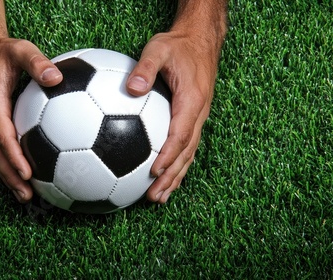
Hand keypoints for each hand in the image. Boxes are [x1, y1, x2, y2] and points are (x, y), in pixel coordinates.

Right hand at [0, 37, 61, 202]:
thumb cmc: (0, 49)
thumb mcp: (19, 49)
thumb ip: (37, 62)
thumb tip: (56, 77)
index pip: (2, 136)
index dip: (14, 156)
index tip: (28, 174)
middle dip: (9, 177)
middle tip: (27, 197)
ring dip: (8, 175)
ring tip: (25, 196)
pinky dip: (8, 162)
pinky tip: (23, 173)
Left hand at [127, 31, 219, 203]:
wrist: (201, 40)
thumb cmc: (178, 46)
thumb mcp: (159, 48)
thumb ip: (145, 67)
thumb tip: (131, 88)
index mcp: (192, 101)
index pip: (181, 134)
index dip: (168, 155)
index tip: (154, 171)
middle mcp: (198, 113)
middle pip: (186, 152)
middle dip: (171, 176)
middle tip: (154, 196)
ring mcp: (198, 118)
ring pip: (188, 154)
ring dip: (175, 177)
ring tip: (160, 198)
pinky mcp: (193, 118)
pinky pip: (186, 146)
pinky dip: (177, 165)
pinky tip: (165, 177)